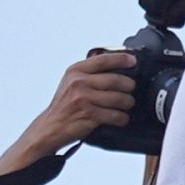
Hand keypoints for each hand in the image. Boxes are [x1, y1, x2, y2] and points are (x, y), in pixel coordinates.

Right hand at [21, 52, 137, 150]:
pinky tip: (120, 118)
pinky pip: (116, 115)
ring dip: (128, 103)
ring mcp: (83, 98)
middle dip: (129, 86)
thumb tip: (117, 66)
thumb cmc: (65, 105)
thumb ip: (90, 73)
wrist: (51, 126)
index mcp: (75, 71)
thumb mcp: (72, 82)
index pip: (103, 60)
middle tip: (130, 90)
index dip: (121, 59)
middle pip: (116, 80)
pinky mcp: (89, 114)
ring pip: (119, 98)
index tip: (133, 61)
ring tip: (126, 105)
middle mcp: (78, 82)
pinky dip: (122, 118)